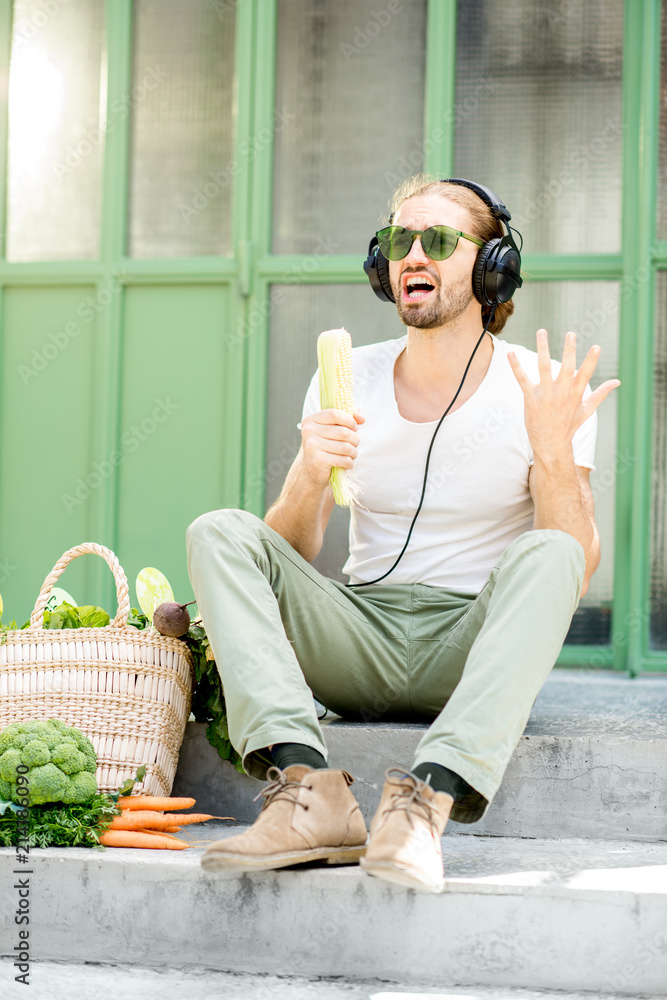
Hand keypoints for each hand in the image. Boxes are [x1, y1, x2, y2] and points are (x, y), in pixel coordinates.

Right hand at [300, 408, 364, 488]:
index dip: (349, 421)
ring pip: (345, 447)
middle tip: (354, 445)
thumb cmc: (326, 447)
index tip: (354, 428)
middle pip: (343, 432)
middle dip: (355, 440)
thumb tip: (361, 418)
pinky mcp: (317, 460)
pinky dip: (349, 463)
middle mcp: (308, 431)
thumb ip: (348, 417)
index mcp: (311, 420)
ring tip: (351, 455)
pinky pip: (343, 460)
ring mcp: (311, 446)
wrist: (312, 471)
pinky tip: (346, 464)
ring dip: (353, 453)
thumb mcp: (333, 428)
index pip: (335, 414)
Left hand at [507, 330, 619, 460]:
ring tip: (542, 331)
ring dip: (543, 348)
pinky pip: (523, 379)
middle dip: (569, 350)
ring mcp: (546, 395)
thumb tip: (617, 382)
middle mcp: (562, 392)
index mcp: (576, 393)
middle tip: (571, 334)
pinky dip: (516, 366)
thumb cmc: (569, 426)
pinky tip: (511, 353)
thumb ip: (601, 393)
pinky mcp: (531, 398)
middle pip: (567, 367)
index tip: (596, 347)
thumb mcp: (587, 410)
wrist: (551, 444)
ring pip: (544, 367)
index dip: (591, 360)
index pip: (586, 374)